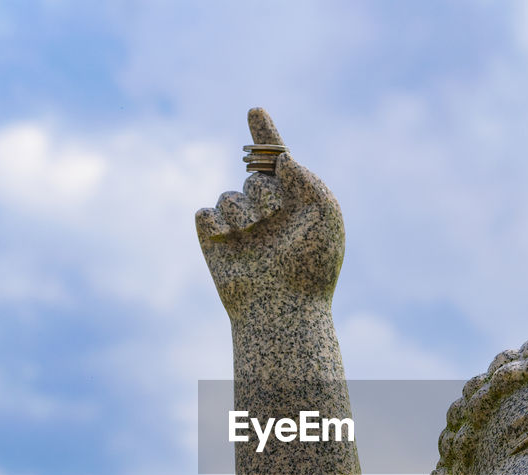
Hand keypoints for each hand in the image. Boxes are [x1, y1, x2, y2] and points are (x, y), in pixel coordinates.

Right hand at [195, 108, 344, 320]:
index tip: (255, 112)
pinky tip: (230, 242)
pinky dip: (216, 224)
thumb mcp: (323, 212)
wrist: (284, 309)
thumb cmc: (311, 266)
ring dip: (242, 213)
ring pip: (228, 197)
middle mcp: (266, 213)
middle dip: (264, 192)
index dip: (265, 136)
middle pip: (254, 177)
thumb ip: (306, 177)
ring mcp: (239, 228)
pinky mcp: (213, 242)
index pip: (277, 161)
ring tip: (254, 237)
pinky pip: (205, 214)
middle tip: (275, 217)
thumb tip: (281, 160)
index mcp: (295, 203)